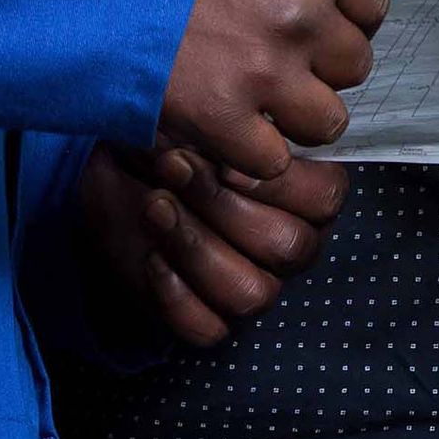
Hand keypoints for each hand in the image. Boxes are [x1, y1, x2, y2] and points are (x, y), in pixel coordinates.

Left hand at [77, 141, 354, 346]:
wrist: (114, 168)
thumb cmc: (167, 135)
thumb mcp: (201, 110)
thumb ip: (239, 121)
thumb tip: (253, 123)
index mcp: (303, 193)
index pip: (325, 198)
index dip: (278, 182)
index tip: (226, 159)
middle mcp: (286, 242)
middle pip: (288, 246)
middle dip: (223, 205)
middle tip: (175, 167)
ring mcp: (251, 283)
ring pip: (251, 293)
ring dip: (196, 246)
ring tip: (155, 206)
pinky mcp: (208, 317)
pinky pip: (208, 328)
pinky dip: (176, 293)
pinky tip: (151, 255)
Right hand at [160, 0, 388, 179]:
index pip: (373, 5)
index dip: (345, 16)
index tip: (317, 19)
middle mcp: (300, 16)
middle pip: (355, 65)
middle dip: (320, 65)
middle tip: (277, 56)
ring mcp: (264, 73)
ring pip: (328, 121)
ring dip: (298, 114)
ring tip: (260, 98)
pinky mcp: (222, 120)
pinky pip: (273, 160)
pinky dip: (254, 152)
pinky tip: (230, 126)